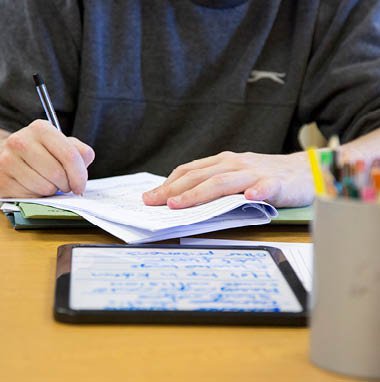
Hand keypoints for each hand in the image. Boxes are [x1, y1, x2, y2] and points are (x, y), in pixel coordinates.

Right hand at [0, 119, 94, 196]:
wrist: (11, 157)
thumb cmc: (43, 153)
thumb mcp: (64, 145)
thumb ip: (80, 153)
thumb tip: (83, 170)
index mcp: (42, 129)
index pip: (70, 155)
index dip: (80, 175)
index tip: (80, 186)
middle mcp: (21, 141)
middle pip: (57, 173)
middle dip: (66, 184)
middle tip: (64, 184)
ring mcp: (8, 159)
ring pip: (45, 187)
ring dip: (52, 190)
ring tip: (48, 183)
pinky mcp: (1, 179)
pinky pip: (30, 195)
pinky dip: (37, 196)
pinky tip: (34, 187)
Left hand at [143, 151, 313, 207]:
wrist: (305, 170)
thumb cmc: (266, 174)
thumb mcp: (235, 174)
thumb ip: (214, 182)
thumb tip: (184, 196)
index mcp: (223, 162)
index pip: (190, 171)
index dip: (169, 183)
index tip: (151, 196)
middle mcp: (235, 164)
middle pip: (201, 176)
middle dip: (174, 190)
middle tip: (153, 202)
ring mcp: (255, 172)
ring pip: (225, 182)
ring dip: (201, 193)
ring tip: (181, 203)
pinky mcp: (277, 182)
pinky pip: (267, 186)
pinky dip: (259, 191)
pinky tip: (251, 197)